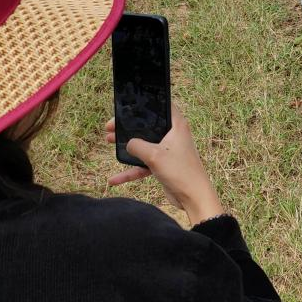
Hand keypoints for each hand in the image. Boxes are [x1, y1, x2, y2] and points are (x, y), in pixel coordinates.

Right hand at [104, 108, 223, 223]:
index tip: (129, 105)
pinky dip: (131, 170)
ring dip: (127, 145)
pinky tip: (114, 179)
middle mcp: (173, 135)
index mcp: (176, 125)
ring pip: (144, 144)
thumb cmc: (180, 172)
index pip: (162, 106)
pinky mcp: (164, 165)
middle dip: (128, 126)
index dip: (146, 104)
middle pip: (148, 126)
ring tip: (108, 140)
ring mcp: (168, 151)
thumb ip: (136, 145)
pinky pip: (144, 164)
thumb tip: (128, 144)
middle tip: (111, 126)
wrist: (193, 198)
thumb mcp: (153, 155)